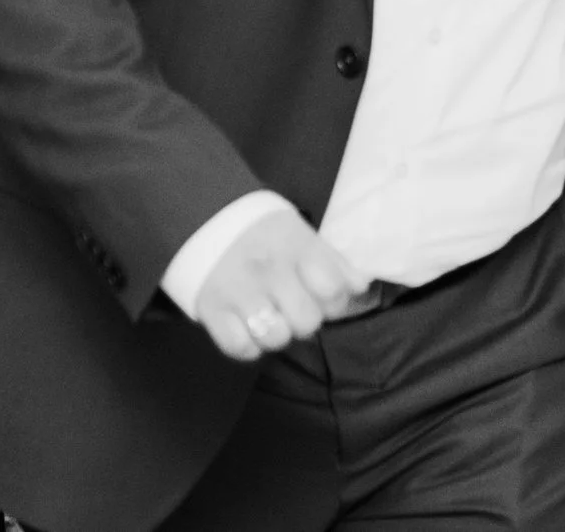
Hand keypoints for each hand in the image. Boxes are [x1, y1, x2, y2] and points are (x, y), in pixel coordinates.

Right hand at [190, 209, 367, 362]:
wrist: (203, 215)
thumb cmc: (262, 231)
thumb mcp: (301, 234)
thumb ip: (335, 261)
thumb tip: (361, 285)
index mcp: (296, 247)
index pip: (334, 290)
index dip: (334, 300)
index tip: (322, 294)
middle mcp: (269, 269)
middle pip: (307, 321)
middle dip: (305, 319)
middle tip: (292, 306)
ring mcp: (238, 291)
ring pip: (275, 338)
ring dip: (276, 333)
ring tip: (269, 316)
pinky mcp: (211, 310)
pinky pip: (240, 348)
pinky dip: (247, 344)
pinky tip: (247, 326)